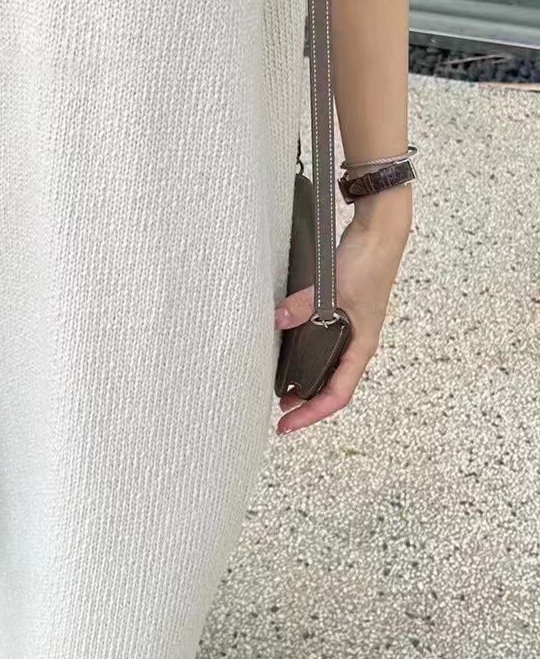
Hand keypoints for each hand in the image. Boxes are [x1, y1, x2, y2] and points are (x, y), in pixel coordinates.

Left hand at [273, 211, 409, 434]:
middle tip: (280, 415)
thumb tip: (278, 320)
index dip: (311, 414)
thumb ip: (304, 305)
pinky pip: (326, 345)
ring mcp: (351, 328)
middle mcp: (358, 342)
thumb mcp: (333, 288)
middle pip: (333, 387)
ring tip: (283, 391)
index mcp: (362, 345)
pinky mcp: (342, 311)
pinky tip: (291, 351)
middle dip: (307, 405)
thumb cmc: (369, 263)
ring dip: (308, 382)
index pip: (337, 394)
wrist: (381, 233)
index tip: (287, 424)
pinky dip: (309, 356)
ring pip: (330, 367)